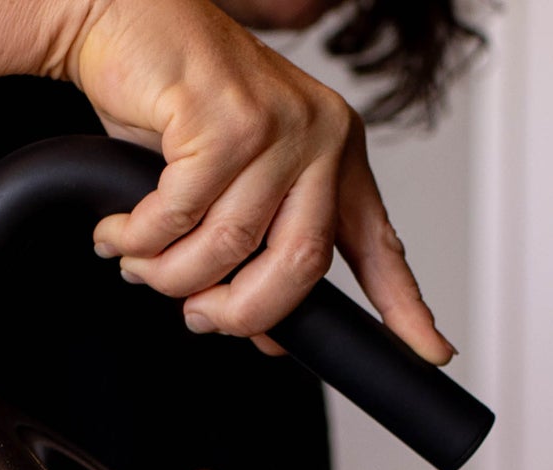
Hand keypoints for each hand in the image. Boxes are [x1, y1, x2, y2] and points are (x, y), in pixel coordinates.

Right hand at [52, 0, 452, 362]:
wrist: (120, 18)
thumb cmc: (172, 100)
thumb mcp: (230, 186)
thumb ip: (256, 250)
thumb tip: (262, 335)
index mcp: (336, 152)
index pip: (378, 243)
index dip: (404, 307)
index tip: (433, 353)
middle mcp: (319, 135)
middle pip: (299, 267)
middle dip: (240, 311)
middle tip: (197, 316)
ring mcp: (277, 124)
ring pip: (232, 246)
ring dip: (172, 275)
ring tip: (140, 266)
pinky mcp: (225, 118)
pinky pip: (179, 217)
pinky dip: (140, 239)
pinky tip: (119, 234)